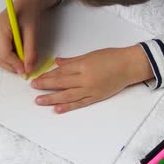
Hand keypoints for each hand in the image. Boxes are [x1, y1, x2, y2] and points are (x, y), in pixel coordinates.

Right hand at [0, 0, 39, 74]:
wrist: (26, 2)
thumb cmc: (29, 12)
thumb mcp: (33, 31)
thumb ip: (30, 51)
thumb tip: (29, 68)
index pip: (4, 53)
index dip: (14, 64)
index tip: (25, 71)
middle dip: (11, 66)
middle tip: (25, 69)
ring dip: (9, 63)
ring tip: (23, 62)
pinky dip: (8, 58)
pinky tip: (18, 55)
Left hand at [30, 45, 153, 113]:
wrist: (129, 66)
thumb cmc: (112, 57)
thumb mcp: (90, 55)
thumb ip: (73, 60)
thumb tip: (57, 62)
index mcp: (83, 65)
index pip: (61, 71)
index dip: (48, 75)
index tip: (37, 78)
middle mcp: (85, 78)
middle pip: (61, 82)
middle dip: (46, 85)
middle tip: (33, 88)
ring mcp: (90, 89)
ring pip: (67, 95)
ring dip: (52, 98)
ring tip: (39, 100)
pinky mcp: (96, 97)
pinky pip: (79, 103)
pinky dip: (68, 106)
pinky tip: (57, 109)